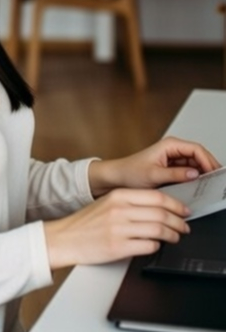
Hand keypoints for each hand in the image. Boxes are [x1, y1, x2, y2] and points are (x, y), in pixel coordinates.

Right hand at [44, 187, 191, 269]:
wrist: (63, 238)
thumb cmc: (84, 223)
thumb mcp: (106, 204)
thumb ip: (130, 203)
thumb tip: (159, 208)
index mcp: (118, 196)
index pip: (157, 197)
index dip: (176, 205)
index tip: (183, 210)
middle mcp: (119, 210)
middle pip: (162, 214)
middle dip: (179, 222)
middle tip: (184, 226)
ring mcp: (119, 229)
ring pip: (159, 230)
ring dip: (173, 235)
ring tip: (175, 237)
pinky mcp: (118, 247)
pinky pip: (148, 246)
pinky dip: (157, 246)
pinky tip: (155, 245)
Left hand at [88, 137, 219, 196]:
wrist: (116, 178)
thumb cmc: (129, 172)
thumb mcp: (153, 175)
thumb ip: (175, 174)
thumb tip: (194, 174)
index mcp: (169, 145)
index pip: (197, 149)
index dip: (208, 161)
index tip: (214, 173)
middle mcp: (172, 149)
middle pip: (199, 156)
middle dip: (209, 167)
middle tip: (216, 181)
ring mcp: (172, 158)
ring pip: (196, 164)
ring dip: (203, 173)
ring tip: (209, 184)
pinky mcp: (171, 167)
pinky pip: (188, 170)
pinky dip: (195, 177)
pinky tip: (198, 186)